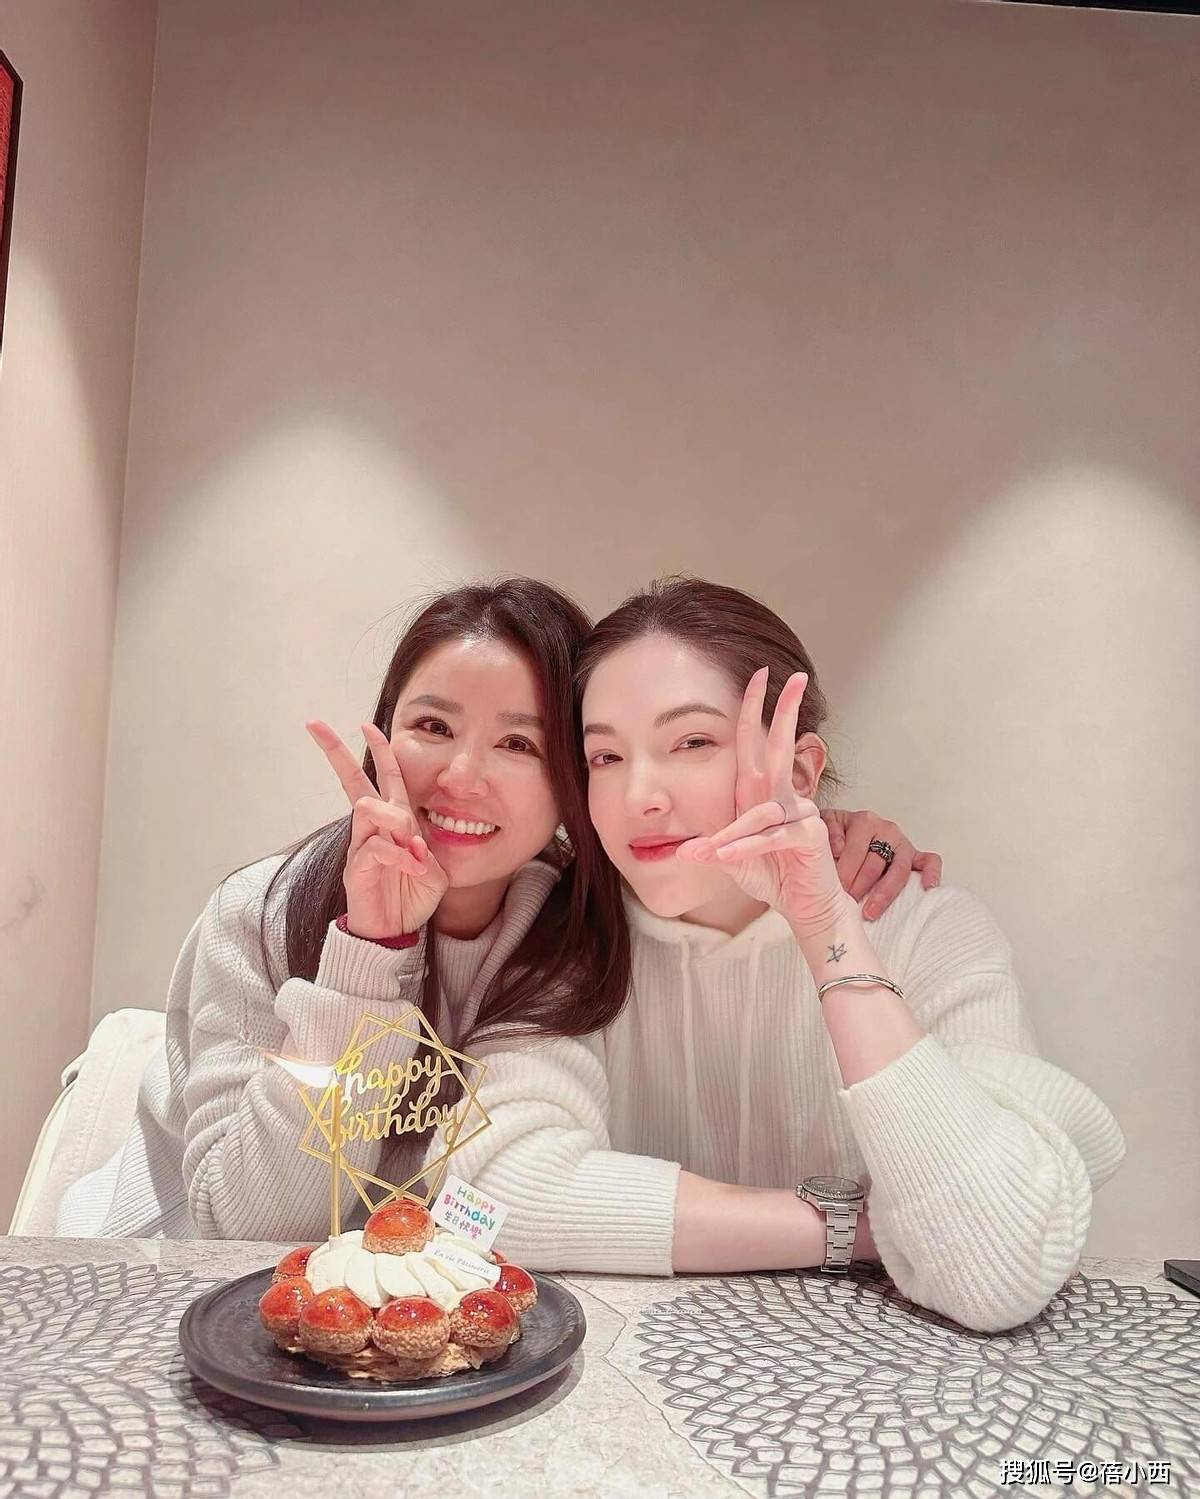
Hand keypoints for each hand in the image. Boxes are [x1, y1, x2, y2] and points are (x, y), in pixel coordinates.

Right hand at [306, 719, 447, 939]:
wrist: (394, 932)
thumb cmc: (411, 897)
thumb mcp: (432, 871)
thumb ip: (426, 851)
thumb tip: (413, 839)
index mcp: (393, 822)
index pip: (385, 778)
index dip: (379, 751)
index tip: (367, 725)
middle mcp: (371, 828)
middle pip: (353, 781)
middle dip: (336, 752)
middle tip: (315, 724)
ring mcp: (360, 846)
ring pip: (368, 809)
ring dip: (395, 819)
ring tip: (413, 846)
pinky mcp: (356, 867)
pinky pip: (375, 846)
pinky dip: (398, 854)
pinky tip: (412, 867)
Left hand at [676, 668, 851, 938]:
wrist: (806, 907)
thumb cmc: (773, 876)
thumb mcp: (732, 858)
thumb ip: (711, 847)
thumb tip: (680, 851)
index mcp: (762, 793)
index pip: (756, 744)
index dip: (755, 710)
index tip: (758, 675)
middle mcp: (783, 796)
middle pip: (781, 747)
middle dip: (784, 711)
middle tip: (792, 676)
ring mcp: (801, 813)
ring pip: (759, 811)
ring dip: (731, 835)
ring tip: (709, 855)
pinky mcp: (811, 837)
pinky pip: (772, 836)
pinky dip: (745, 847)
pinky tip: (725, 857)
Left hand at [820, 809, 942, 920]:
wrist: (843, 839)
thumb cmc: (834, 838)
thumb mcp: (824, 829)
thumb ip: (826, 833)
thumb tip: (836, 849)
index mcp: (862, 821)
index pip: (854, 850)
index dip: (842, 871)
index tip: (832, 889)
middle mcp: (885, 828)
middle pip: (874, 863)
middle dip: (857, 886)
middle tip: (845, 903)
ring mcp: (902, 843)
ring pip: (898, 869)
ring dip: (883, 893)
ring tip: (869, 912)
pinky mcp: (916, 855)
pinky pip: (930, 861)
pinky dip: (931, 874)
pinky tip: (926, 888)